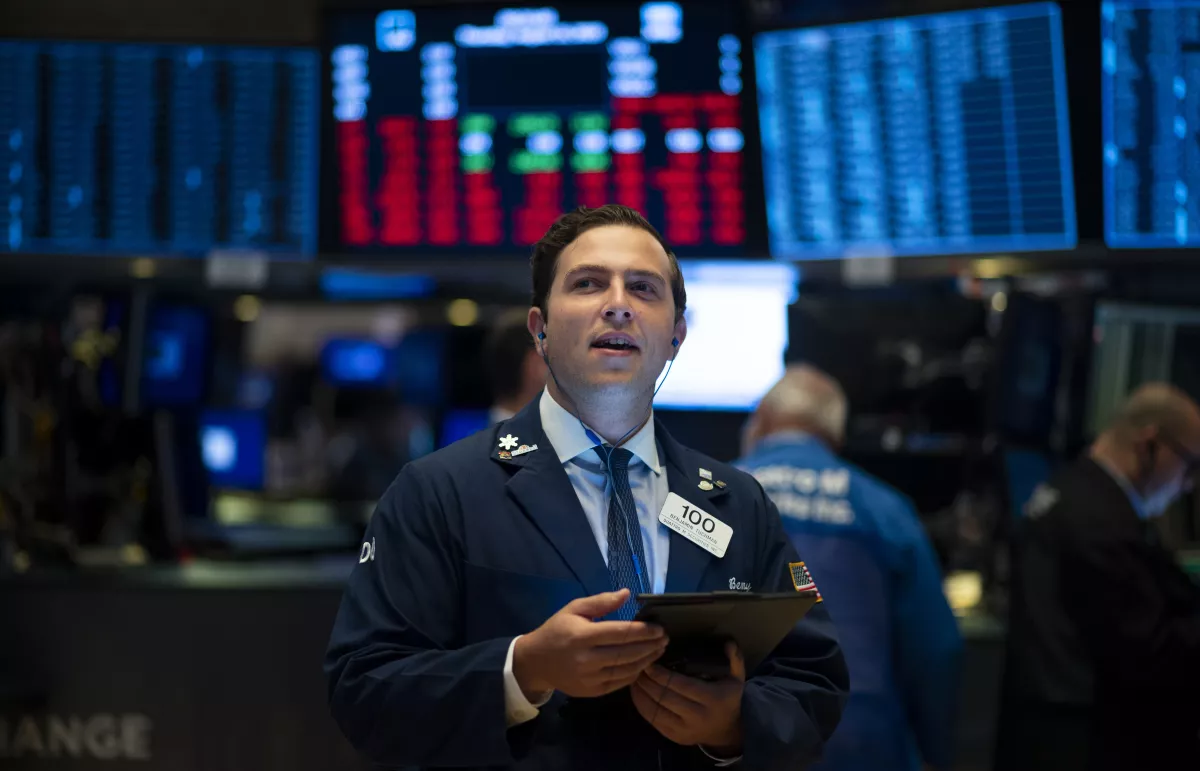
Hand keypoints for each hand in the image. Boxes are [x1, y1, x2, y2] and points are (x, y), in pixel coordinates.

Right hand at [513, 589, 668, 698]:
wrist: (536, 662)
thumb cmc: (557, 630)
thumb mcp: (574, 609)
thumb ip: (601, 602)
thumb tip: (627, 594)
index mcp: (582, 636)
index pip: (620, 633)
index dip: (643, 631)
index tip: (659, 628)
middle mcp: (586, 659)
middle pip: (627, 653)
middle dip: (650, 645)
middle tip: (665, 638)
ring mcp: (589, 678)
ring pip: (626, 670)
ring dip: (646, 660)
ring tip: (658, 650)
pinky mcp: (591, 691)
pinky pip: (619, 683)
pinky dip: (634, 673)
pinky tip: (643, 663)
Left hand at [631, 641, 745, 752]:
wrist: (727, 732)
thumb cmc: (728, 699)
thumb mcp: (737, 679)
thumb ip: (735, 659)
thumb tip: (728, 642)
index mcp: (712, 699)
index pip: (681, 685)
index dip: (662, 674)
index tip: (650, 662)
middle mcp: (697, 716)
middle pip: (665, 697)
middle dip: (648, 681)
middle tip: (638, 666)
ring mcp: (684, 730)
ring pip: (655, 710)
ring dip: (641, 693)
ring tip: (634, 676)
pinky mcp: (674, 737)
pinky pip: (653, 721)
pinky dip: (641, 705)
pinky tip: (636, 692)